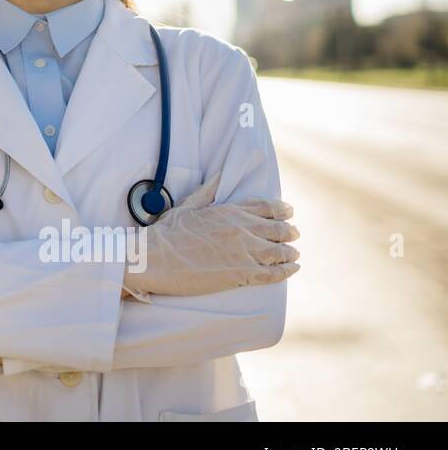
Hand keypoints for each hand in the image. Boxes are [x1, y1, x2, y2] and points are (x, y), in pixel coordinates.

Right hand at [123, 172, 299, 297]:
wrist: (155, 258)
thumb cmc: (167, 232)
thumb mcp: (188, 205)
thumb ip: (209, 191)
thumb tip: (220, 175)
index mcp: (230, 211)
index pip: (267, 207)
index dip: (282, 210)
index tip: (288, 212)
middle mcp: (242, 230)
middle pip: (279, 230)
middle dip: (289, 232)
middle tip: (294, 234)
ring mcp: (244, 253)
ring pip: (280, 252)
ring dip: (290, 252)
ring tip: (294, 254)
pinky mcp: (242, 275)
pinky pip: (273, 273)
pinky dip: (286, 271)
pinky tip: (291, 269)